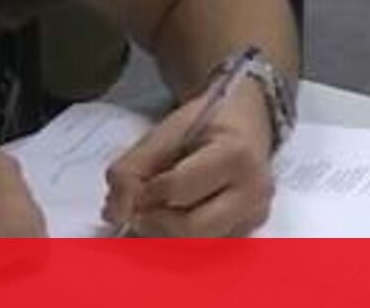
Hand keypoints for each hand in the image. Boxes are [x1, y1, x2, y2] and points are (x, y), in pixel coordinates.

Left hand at [103, 81, 274, 236]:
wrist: (246, 121)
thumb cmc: (205, 123)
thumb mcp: (165, 133)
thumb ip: (132, 168)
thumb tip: (113, 214)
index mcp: (235, 155)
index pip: (178, 190)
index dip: (147, 192)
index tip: (136, 184)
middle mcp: (254, 192)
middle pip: (192, 229)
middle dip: (155, 222)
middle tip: (139, 207)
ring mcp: (255, 216)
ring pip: (198, 245)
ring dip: (165, 233)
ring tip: (155, 209)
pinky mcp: (249, 232)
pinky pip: (206, 247)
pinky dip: (180, 236)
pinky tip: (174, 215)